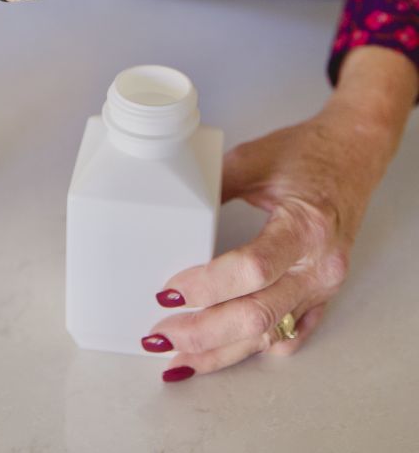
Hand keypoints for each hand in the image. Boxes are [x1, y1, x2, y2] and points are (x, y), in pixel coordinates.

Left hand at [145, 47, 416, 381]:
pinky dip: (253, 349)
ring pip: (270, 333)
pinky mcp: (322, 294)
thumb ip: (210, 187)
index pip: (252, 270)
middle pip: (258, 314)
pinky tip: (222, 356)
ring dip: (222, 351)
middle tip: (160, 337)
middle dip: (204, 333)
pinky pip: (290, 333)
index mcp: (304, 227)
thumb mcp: (252, 160)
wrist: (354, 153)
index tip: (167, 294)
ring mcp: (323, 285)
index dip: (206, 286)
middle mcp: (318, 265)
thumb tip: (165, 208)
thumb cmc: (308, 153)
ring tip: (179, 361)